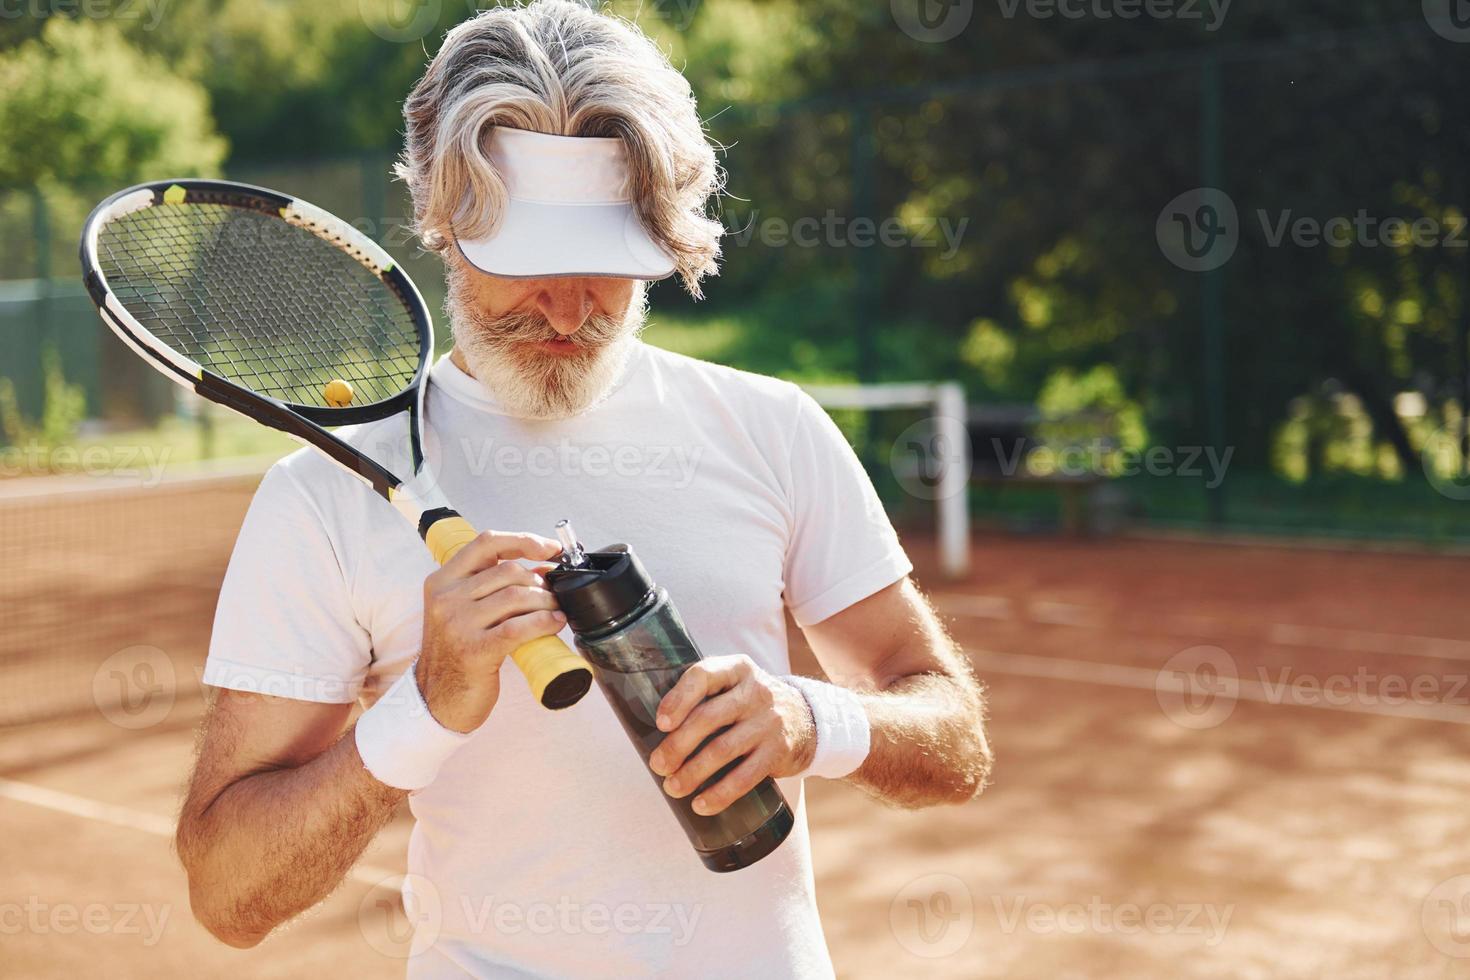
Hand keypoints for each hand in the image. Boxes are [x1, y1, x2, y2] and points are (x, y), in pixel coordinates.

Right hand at [415, 531, 565, 732]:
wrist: (436, 699)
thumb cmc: (456, 654)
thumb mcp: (461, 611)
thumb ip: (490, 587)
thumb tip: (543, 568)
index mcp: (441, 581)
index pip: (486, 543)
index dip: (523, 540)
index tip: (549, 549)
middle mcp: (446, 598)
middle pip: (508, 570)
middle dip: (540, 581)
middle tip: (553, 595)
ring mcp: (458, 624)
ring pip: (517, 596)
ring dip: (546, 601)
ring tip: (555, 610)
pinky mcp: (475, 650)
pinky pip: (520, 626)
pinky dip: (545, 622)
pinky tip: (555, 623)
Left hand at [648, 655, 816, 815]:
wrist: (806, 718)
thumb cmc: (750, 705)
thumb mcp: (733, 684)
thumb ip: (703, 694)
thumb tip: (654, 727)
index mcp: (737, 669)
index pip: (703, 676)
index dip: (678, 700)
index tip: (660, 723)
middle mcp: (756, 691)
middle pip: (708, 718)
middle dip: (677, 746)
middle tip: (658, 765)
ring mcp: (769, 722)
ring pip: (722, 750)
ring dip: (692, 773)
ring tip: (673, 787)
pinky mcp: (778, 751)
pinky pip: (745, 777)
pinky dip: (720, 794)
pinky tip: (701, 804)